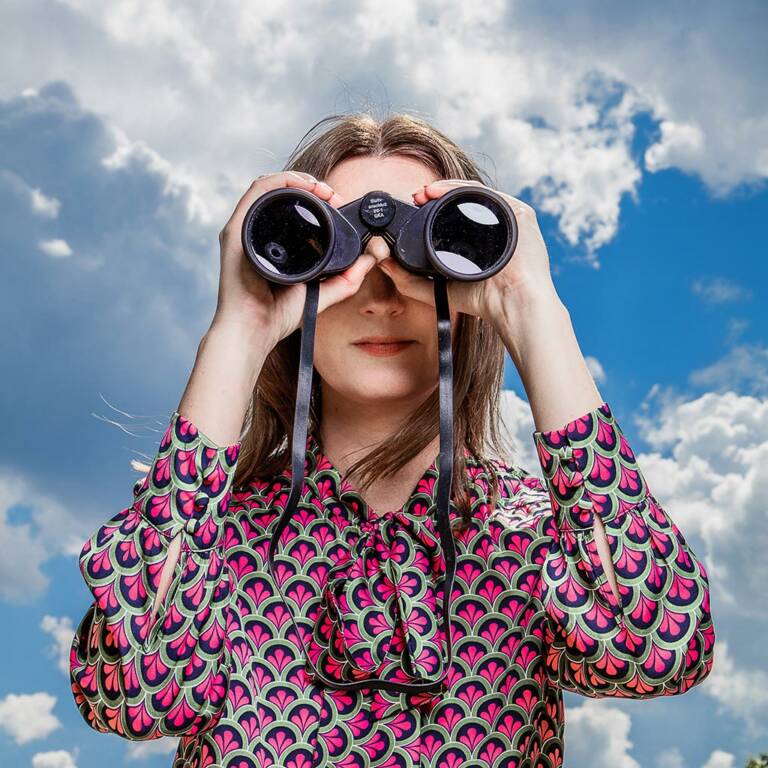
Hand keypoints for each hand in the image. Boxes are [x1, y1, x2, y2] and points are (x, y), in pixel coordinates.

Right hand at [212, 171, 381, 345]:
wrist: (255, 330)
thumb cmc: (277, 315)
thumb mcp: (321, 293)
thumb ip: (346, 279)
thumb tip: (370, 259)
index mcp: (273, 242)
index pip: (293, 206)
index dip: (318, 197)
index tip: (338, 203)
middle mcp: (257, 231)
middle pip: (282, 192)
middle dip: (311, 186)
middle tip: (333, 195)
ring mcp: (245, 229)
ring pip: (270, 186)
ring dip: (298, 179)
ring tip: (321, 190)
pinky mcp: (236, 230)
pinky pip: (257, 192)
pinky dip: (280, 181)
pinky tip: (301, 186)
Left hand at [376, 179, 561, 330]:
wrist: (512, 304)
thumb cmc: (483, 300)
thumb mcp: (438, 289)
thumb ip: (409, 279)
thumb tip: (382, 262)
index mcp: (481, 238)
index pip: (455, 214)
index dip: (432, 207)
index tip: (413, 206)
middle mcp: (496, 225)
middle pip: (463, 200)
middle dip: (437, 195)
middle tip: (415, 196)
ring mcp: (509, 217)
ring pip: (473, 194)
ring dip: (446, 188)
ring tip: (424, 192)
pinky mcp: (519, 213)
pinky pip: (487, 194)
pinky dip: (463, 189)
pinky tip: (442, 192)